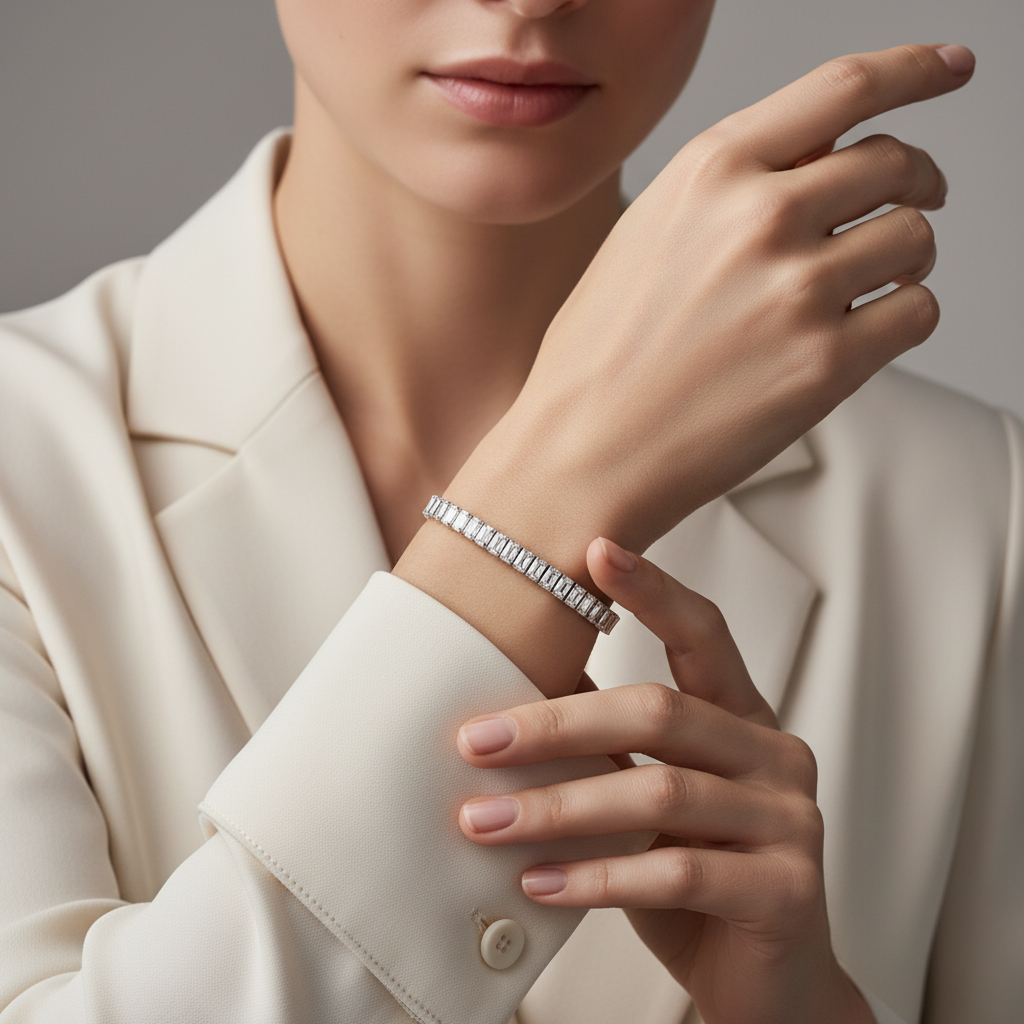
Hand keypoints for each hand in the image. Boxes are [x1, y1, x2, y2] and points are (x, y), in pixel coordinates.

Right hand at [451, 44, 972, 558]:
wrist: (582, 451)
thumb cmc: (599, 356)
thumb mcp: (645, 235)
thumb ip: (729, 188)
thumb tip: (814, 166)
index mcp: (710, 171)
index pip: (843, 88)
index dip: (913, 70)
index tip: (947, 70)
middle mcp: (759, 217)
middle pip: (896, 162)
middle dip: (916, 181)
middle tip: (913, 201)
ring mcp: (796, 290)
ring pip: (916, 237)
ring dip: (905, 258)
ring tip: (868, 284)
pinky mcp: (826, 363)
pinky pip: (918, 312)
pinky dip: (901, 317)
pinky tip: (858, 332)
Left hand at [456, 539, 872, 1023]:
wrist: (772, 988)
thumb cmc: (698, 881)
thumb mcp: (650, 801)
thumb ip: (610, 748)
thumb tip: (515, 698)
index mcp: (745, 719)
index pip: (704, 634)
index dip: (653, 591)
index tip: (596, 550)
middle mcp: (777, 756)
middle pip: (660, 712)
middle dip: (556, 724)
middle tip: (477, 740)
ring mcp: (792, 823)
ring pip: (660, 793)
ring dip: (557, 807)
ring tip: (485, 821)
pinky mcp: (786, 892)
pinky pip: (677, 873)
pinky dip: (596, 877)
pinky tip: (539, 883)